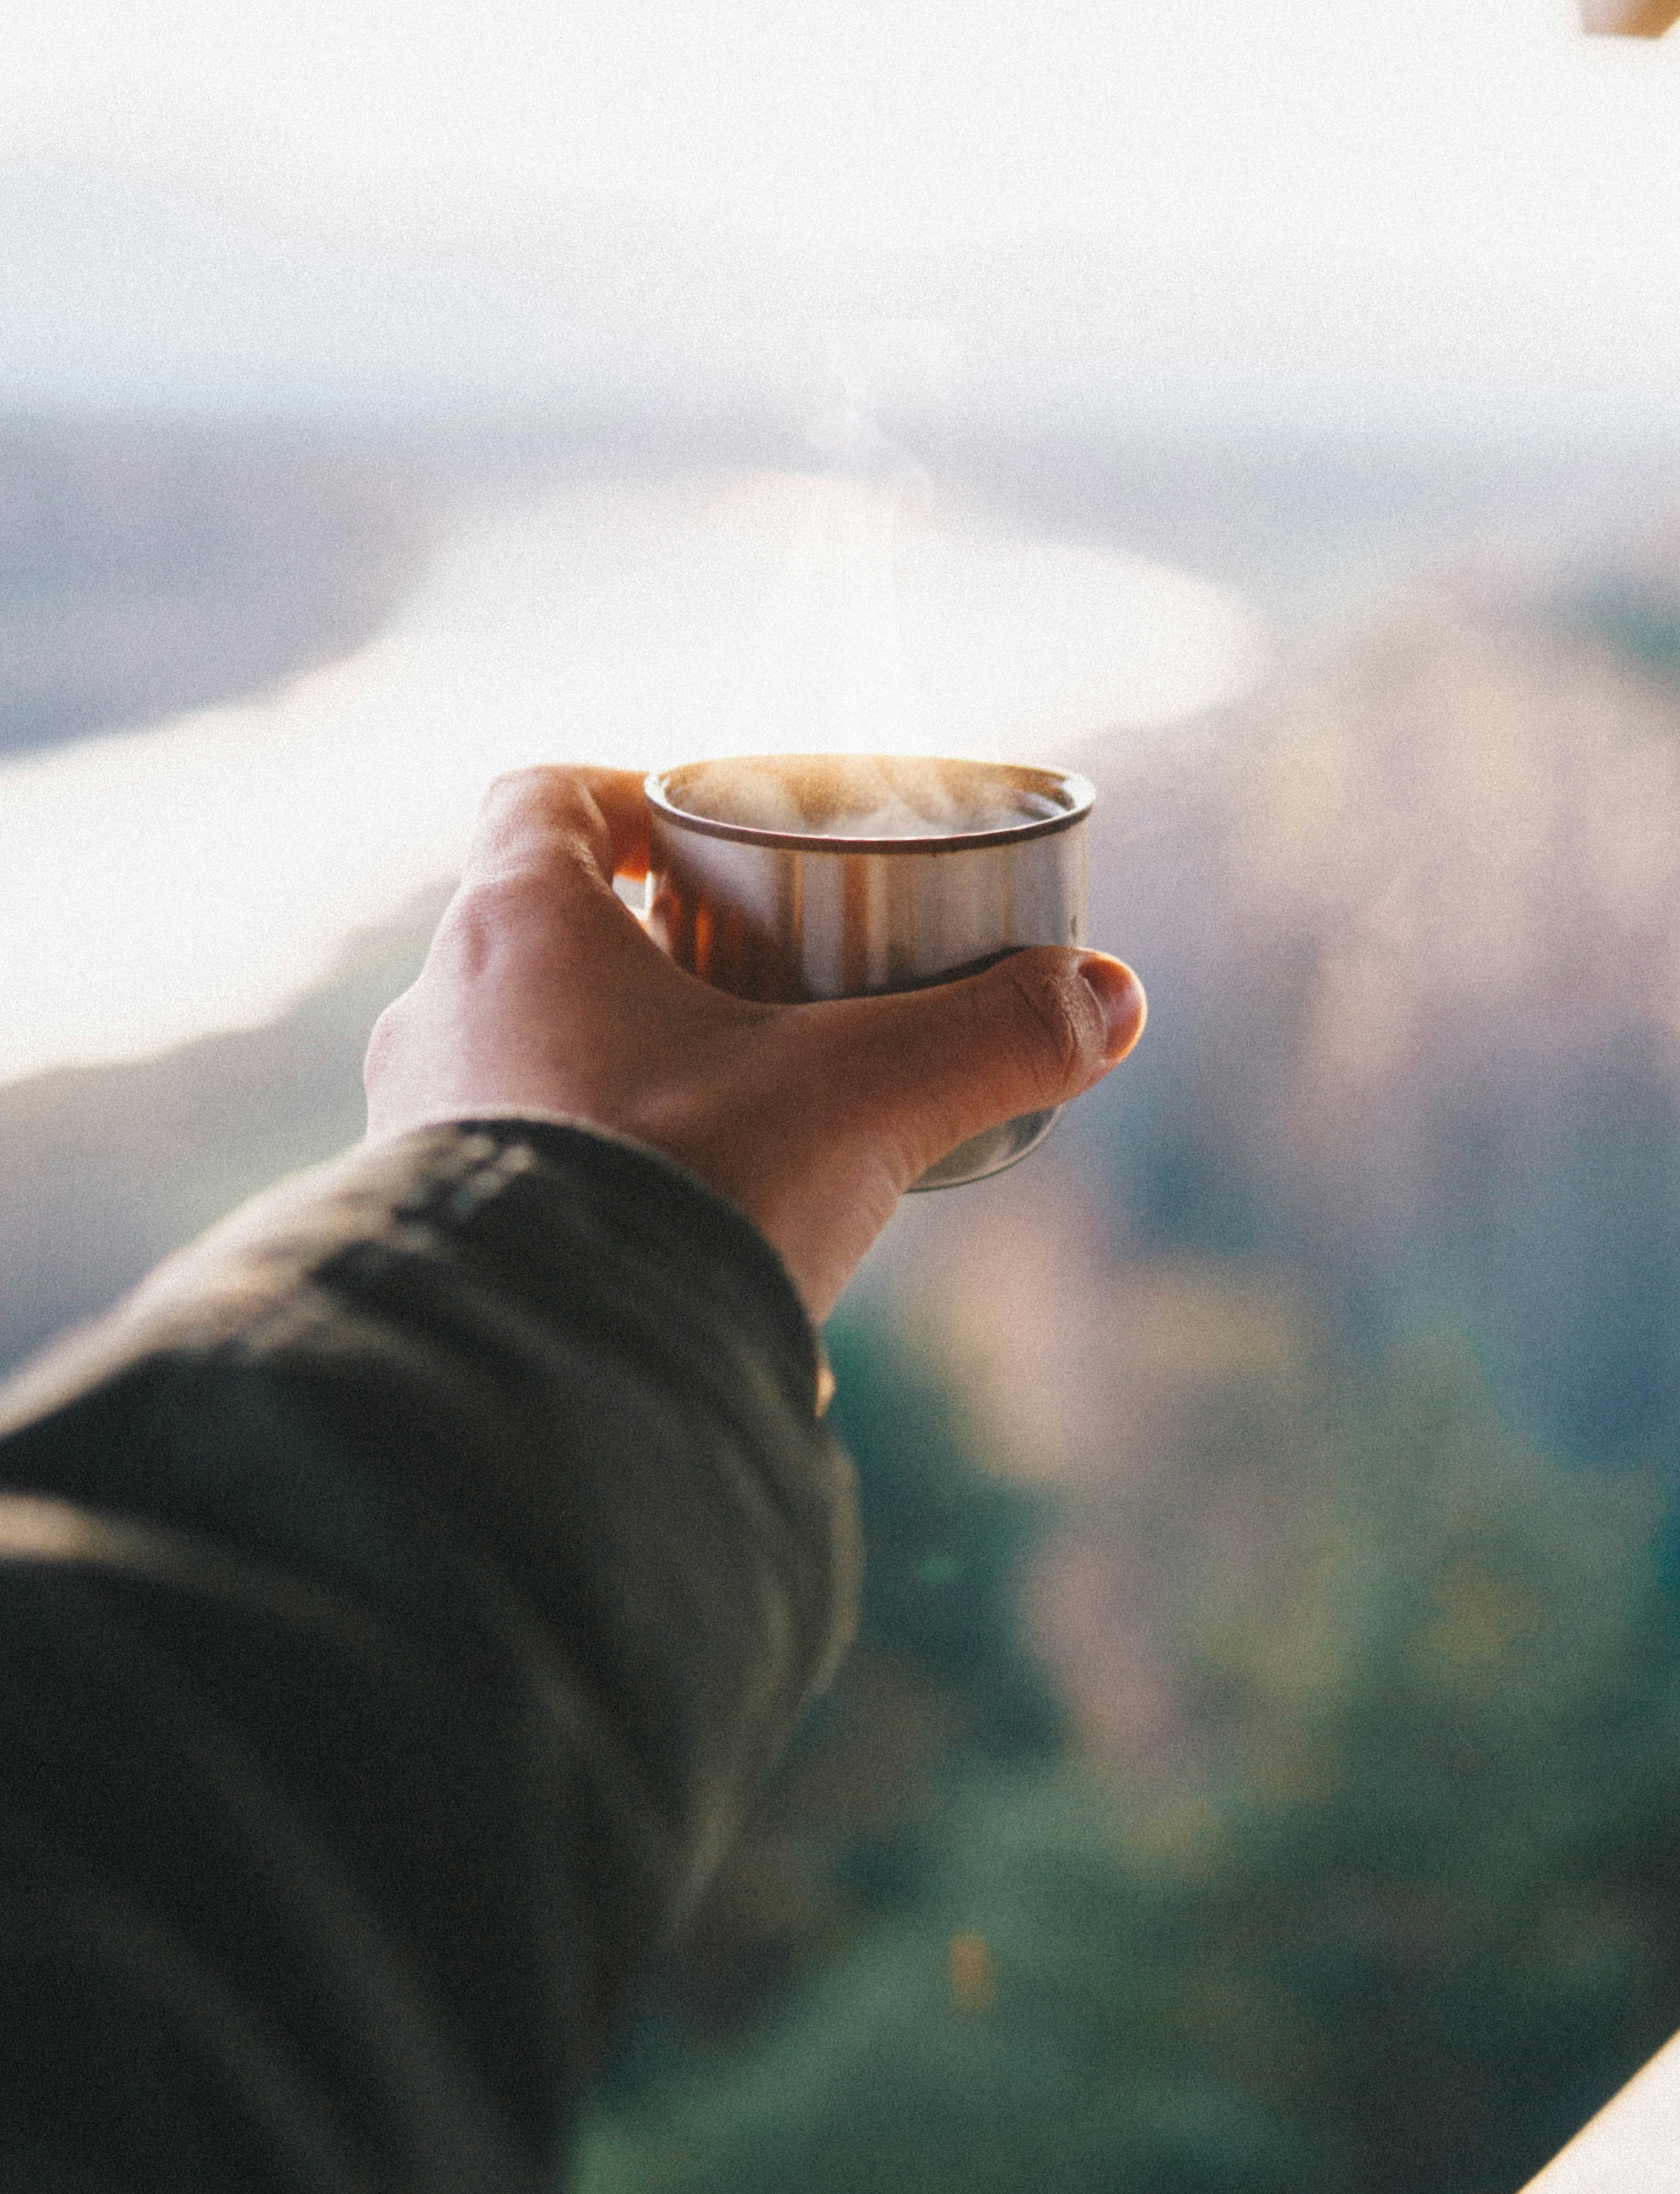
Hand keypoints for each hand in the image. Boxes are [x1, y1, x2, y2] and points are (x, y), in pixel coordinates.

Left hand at [364, 767, 1144, 1320]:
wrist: (538, 1396)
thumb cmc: (679, 1196)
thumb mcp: (866, 1103)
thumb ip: (992, 1037)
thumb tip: (1110, 998)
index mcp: (513, 930)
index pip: (543, 796)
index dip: (627, 796)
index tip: (703, 839)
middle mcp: (436, 1017)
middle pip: (545, 933)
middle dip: (653, 953)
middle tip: (756, 991)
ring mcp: (409, 1132)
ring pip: (528, 1063)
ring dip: (625, 1079)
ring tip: (739, 1136)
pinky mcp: (422, 1242)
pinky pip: (512, 1183)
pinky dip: (597, 1193)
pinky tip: (688, 1258)